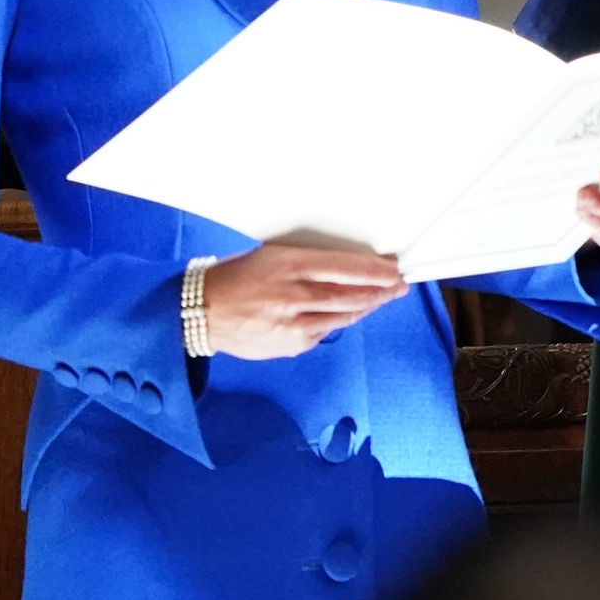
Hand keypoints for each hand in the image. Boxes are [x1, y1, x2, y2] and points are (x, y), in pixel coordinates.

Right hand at [202, 242, 409, 360]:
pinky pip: (325, 332)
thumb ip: (310, 262)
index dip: (377, 271)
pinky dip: (339, 321)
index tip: (395, 268)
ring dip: (367, 307)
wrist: (200, 311)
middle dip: (382, 291)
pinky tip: (349, 314)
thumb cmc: (240, 276)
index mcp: (290, 264)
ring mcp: (293, 323)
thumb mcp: (273, 255)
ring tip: (383, 298)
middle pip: (353, 295)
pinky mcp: (290, 344)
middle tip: (399, 286)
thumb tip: (352, 264)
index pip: (347, 267)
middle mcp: (294, 294)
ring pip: (344, 316)